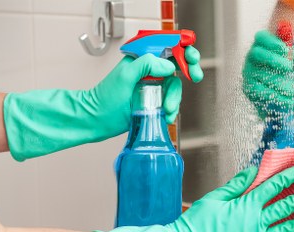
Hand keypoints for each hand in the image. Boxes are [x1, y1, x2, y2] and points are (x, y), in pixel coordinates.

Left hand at [3, 47, 202, 160]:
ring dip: (176, 99)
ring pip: (175, 88)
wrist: (97, 121)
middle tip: (195, 76)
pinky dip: (172, 110)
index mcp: (142, 59)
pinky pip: (171, 103)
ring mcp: (153, 87)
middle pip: (177, 66)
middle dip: (189, 69)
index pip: (167, 48)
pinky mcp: (155, 102)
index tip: (191, 59)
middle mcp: (150, 71)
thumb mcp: (125, 76)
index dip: (183, 51)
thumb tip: (169, 66)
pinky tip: (166, 116)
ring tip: (167, 110)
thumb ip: (147, 64)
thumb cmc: (105, 98)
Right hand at [242, 30, 293, 118]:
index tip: (285, 49)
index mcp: (264, 45)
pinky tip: (292, 102)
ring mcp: (248, 73)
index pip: (261, 37)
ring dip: (282, 82)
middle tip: (290, 67)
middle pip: (257, 53)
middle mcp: (252, 57)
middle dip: (273, 59)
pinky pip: (261, 92)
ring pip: (262, 75)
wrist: (290, 96)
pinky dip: (279, 97)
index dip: (271, 41)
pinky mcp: (249, 88)